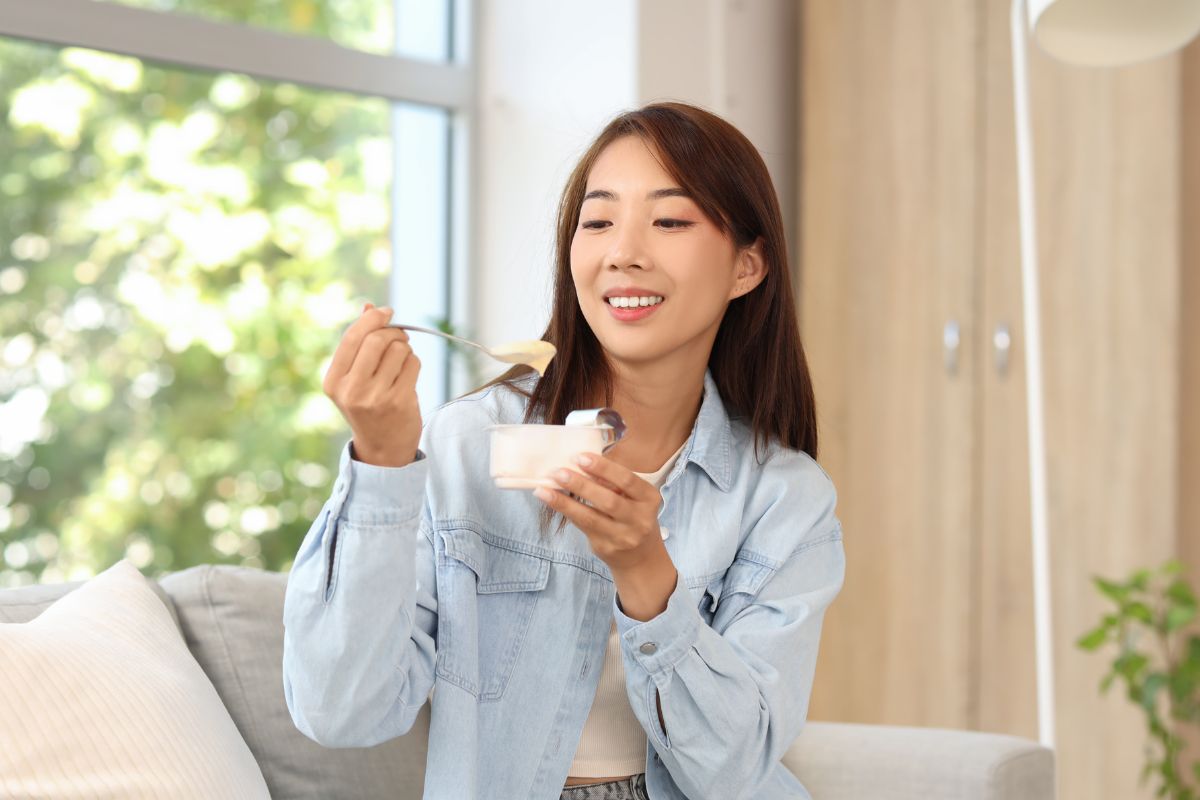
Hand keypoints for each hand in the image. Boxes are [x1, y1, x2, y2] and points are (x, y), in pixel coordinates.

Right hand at [323, 302, 421, 466]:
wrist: (382, 449)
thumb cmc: (368, 406)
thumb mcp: (353, 379)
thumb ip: (358, 343)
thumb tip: (368, 306)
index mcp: (333, 381)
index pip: (352, 337)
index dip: (372, 318)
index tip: (386, 312)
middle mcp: (351, 390)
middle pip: (377, 339)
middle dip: (393, 332)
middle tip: (400, 337)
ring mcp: (376, 397)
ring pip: (398, 350)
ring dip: (405, 349)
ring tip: (401, 361)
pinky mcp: (400, 402)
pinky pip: (413, 364)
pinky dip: (413, 362)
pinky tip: (407, 375)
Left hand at [533, 452, 662, 572]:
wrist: (641, 557)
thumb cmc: (634, 516)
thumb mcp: (635, 497)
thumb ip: (615, 483)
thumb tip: (580, 464)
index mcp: (649, 498)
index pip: (626, 480)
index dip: (603, 468)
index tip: (580, 457)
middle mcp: (639, 519)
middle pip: (608, 501)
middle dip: (581, 485)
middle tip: (558, 472)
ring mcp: (623, 536)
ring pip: (590, 517)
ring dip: (564, 502)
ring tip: (544, 490)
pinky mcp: (605, 547)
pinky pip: (582, 526)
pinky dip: (565, 512)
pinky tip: (550, 501)